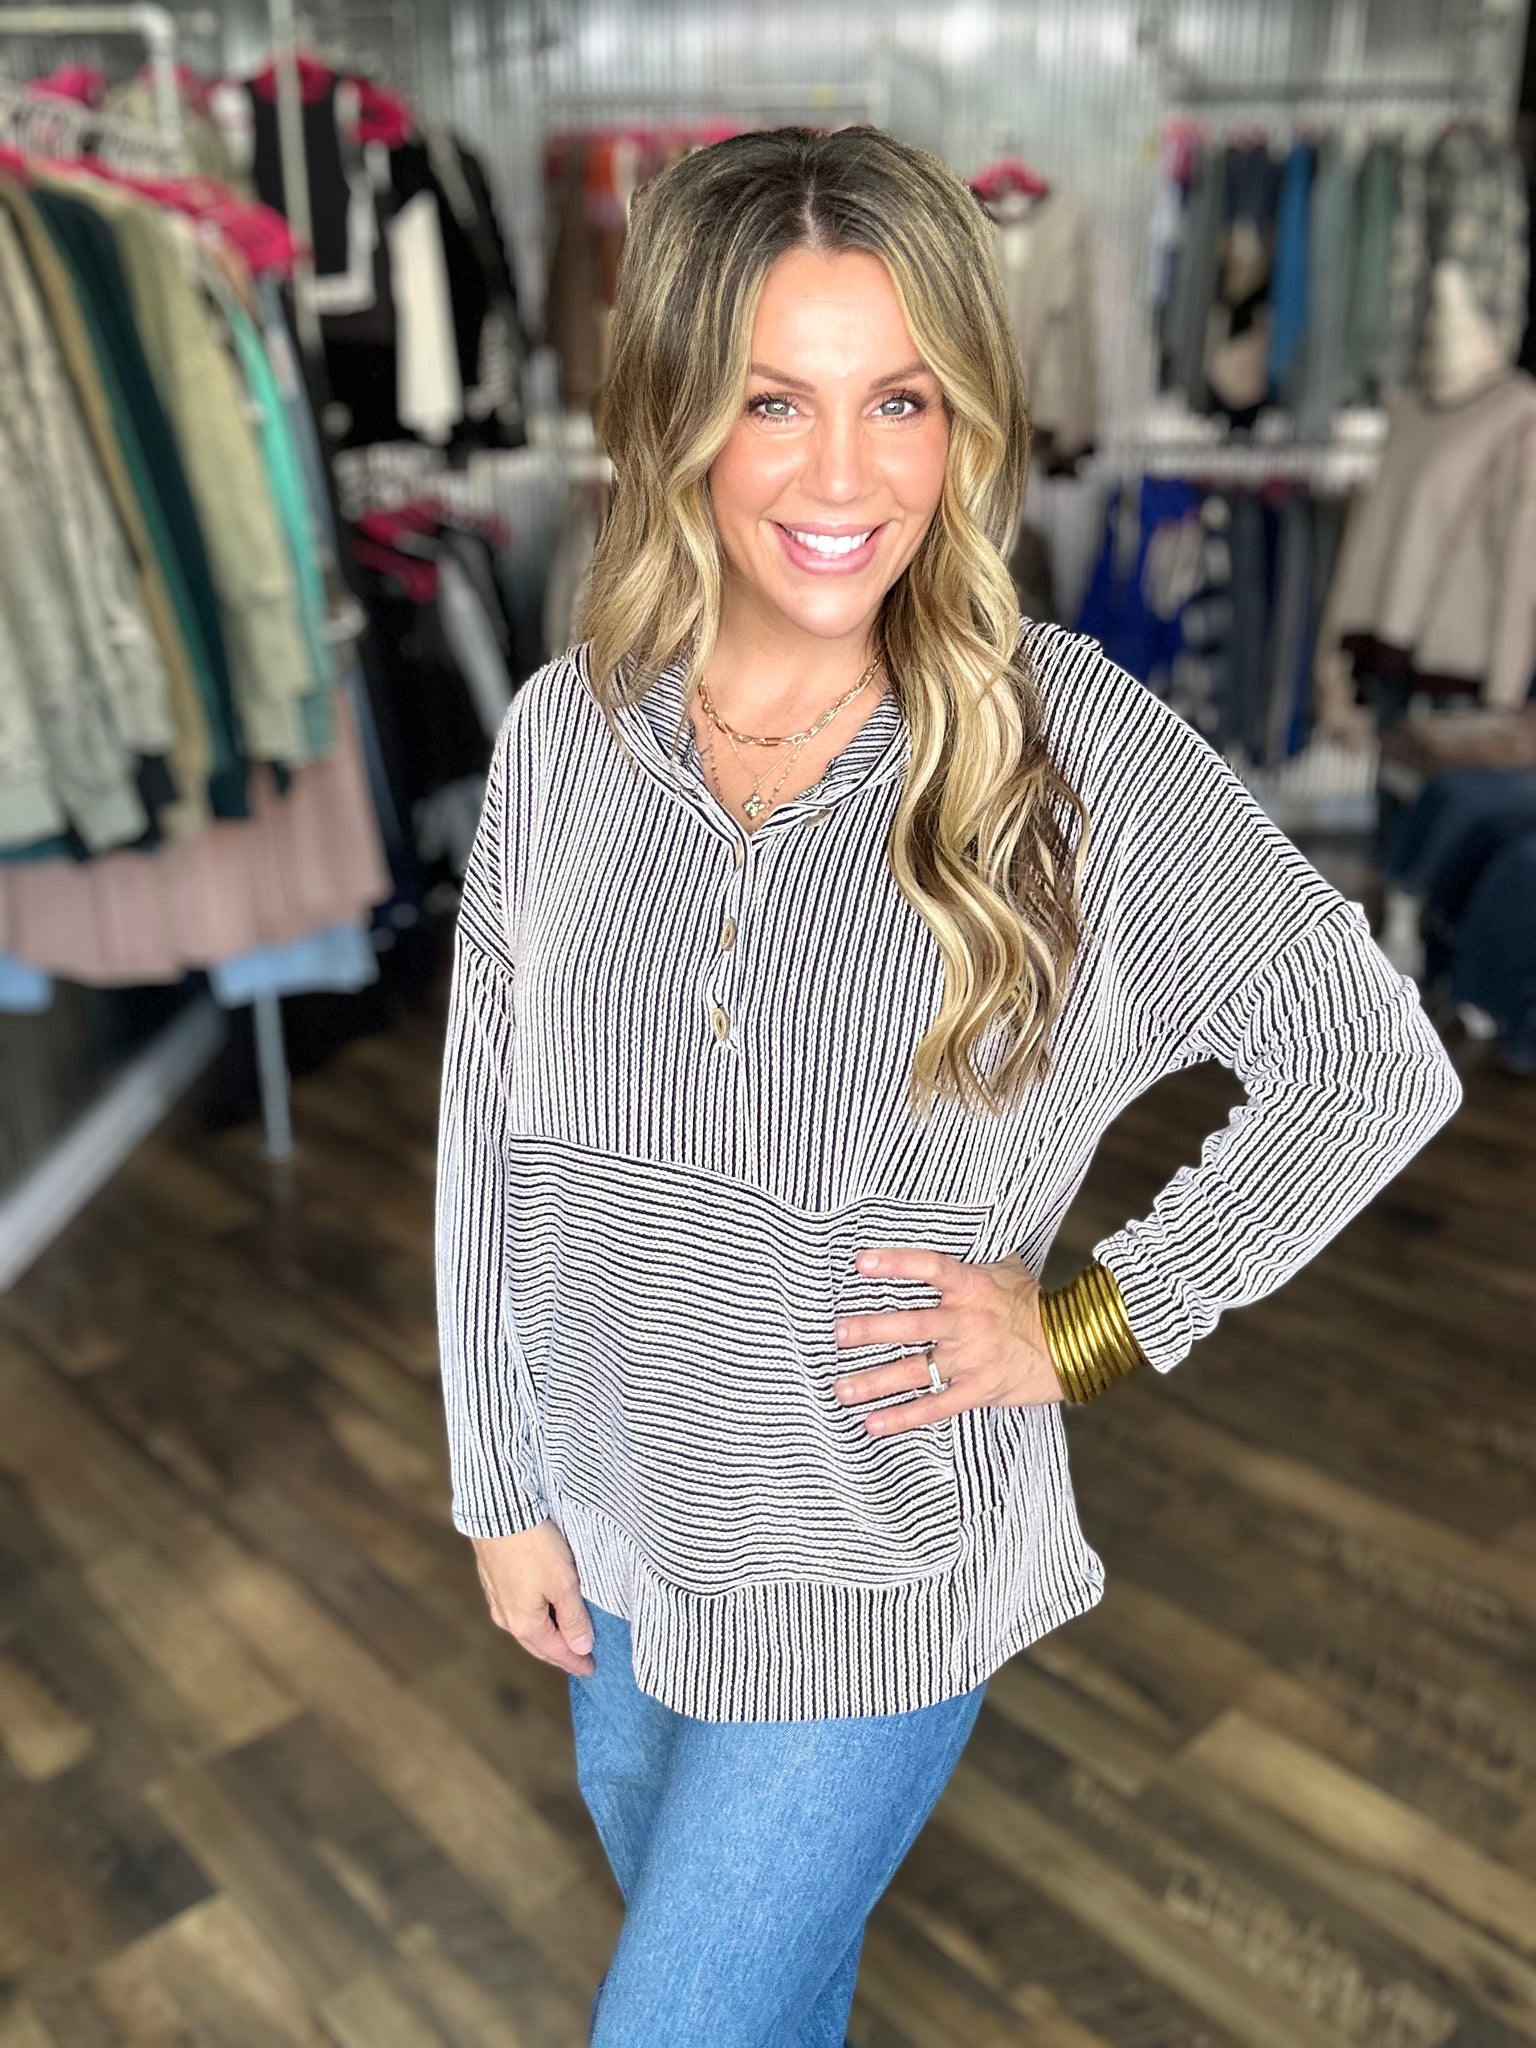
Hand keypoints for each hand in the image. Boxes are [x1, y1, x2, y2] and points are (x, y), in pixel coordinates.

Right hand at [471, 1520, 596, 1675]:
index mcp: (525, 1623)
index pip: (556, 1652)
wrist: (499, 1511)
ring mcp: (497, 1599)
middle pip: (539, 1643)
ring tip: (566, 1638)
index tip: (592, 1669)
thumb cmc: (534, 1547)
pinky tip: (543, 1612)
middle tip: (581, 1659)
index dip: (576, 1661)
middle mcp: (506, 1617)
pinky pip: (518, 1609)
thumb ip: (574, 1618)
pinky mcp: (494, 1580)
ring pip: (527, 1626)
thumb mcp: (563, 1583)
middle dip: (560, 1653)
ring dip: (547, 1635)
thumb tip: (581, 1647)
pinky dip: (536, 1617)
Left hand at [832, 1244, 1060, 1433]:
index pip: (931, 1268)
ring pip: (916, 1370)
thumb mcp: (1007, 1268)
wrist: (1074, 1343)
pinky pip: (935, 1406)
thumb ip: (972, 1260)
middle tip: (838, 1335)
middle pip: (913, 1324)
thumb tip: (946, 1236)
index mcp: (973, 1287)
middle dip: (872, 1330)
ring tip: (840, 1389)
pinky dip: (903, 1417)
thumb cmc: (1033, 1302)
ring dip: (875, 1381)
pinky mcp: (978, 1391)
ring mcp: (972, 1359)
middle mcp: (968, 1322)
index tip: (861, 1263)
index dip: (897, 1263)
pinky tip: (872, 1424)